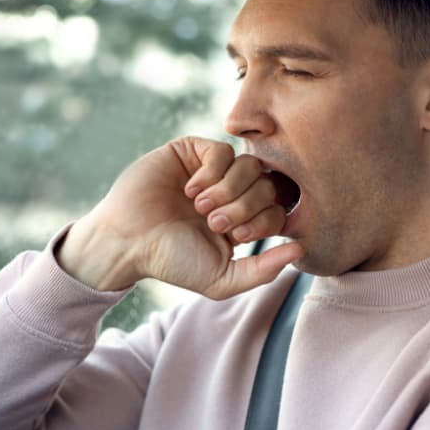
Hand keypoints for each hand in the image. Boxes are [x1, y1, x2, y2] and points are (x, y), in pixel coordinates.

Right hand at [58, 136, 302, 297]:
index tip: (236, 236)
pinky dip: (212, 172)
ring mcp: (212, 171)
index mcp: (241, 220)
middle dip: (245, 206)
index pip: (277, 208)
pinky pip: (222, 150)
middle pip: (267, 184)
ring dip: (228, 189)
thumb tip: (301, 250)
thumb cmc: (171, 261)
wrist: (128, 241)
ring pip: (248, 165)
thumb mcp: (222, 279)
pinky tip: (191, 189)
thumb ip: (263, 271)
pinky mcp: (191, 152)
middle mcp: (231, 193)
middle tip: (216, 223)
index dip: (264, 220)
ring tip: (201, 207)